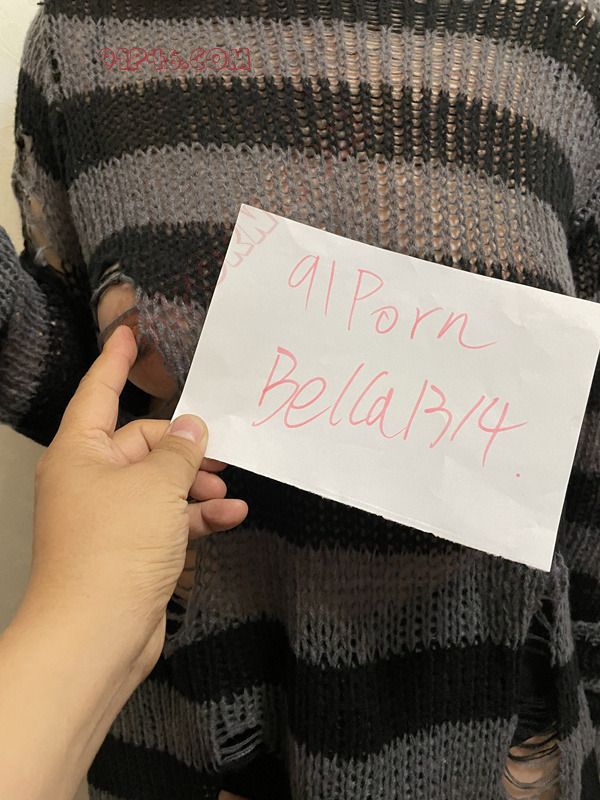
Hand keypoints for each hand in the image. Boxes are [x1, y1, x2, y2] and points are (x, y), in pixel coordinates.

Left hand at [0, 324, 247, 799]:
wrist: (97, 634)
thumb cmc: (116, 546)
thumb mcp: (156, 485)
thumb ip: (180, 450)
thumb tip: (193, 427)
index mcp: (81, 452)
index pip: (100, 392)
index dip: (116, 359)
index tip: (130, 330)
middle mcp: (92, 479)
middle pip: (143, 443)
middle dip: (185, 447)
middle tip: (223, 448)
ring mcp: (111, 516)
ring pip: (160, 484)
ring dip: (198, 486)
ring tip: (229, 492)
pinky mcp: (131, 548)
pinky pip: (167, 519)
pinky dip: (196, 516)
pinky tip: (231, 516)